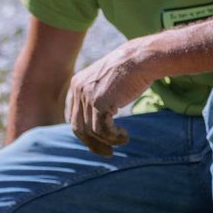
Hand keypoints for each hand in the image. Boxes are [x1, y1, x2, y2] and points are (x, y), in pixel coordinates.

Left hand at [66, 41, 153, 155]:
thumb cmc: (129, 73)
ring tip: (123, 140)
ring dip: (109, 140)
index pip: (74, 117)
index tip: (98, 143)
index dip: (85, 134)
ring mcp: (87, 95)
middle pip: (78, 127)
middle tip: (108, 153)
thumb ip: (98, 100)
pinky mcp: (99, 102)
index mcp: (76, 85)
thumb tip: (99, 125)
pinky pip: (102, 129)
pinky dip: (114, 137)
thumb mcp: (107, 85)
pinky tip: (125, 136)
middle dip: (93, 144)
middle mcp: (77, 89)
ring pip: (92, 131)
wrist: (139, 60)